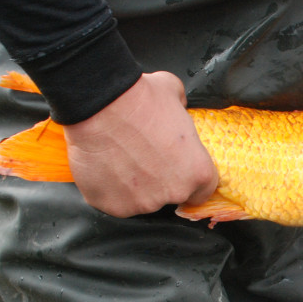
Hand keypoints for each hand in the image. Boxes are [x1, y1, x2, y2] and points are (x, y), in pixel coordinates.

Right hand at [62, 71, 217, 217]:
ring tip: (120, 159)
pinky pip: (113, 200)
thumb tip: (178, 109)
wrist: (100, 105)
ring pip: (140, 200)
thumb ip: (182, 111)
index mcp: (197, 172)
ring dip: (133, 186)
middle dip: (159, 180)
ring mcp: (141, 204)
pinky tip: (104, 166)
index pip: (202, 190)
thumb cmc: (140, 99)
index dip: (188, 178)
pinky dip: (108, 188)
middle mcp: (173, 193)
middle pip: (170, 195)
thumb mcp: (176, 95)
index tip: (176, 168)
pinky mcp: (113, 206)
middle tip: (143, 156)